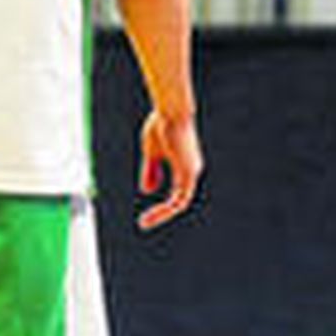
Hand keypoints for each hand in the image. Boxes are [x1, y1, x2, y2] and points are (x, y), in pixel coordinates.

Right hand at [137, 109, 202, 230]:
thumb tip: (148, 191)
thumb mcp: (152, 152)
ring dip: (161, 214)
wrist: (171, 111)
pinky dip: (164, 209)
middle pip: (179, 201)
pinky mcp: (188, 173)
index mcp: (185, 166)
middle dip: (161, 213)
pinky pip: (178, 200)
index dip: (163, 205)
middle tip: (143, 223)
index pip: (177, 193)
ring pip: (179, 203)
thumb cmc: (162, 125)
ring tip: (144, 223)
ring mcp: (192, 173)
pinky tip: (150, 214)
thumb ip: (151, 171)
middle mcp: (192, 171)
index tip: (145, 213)